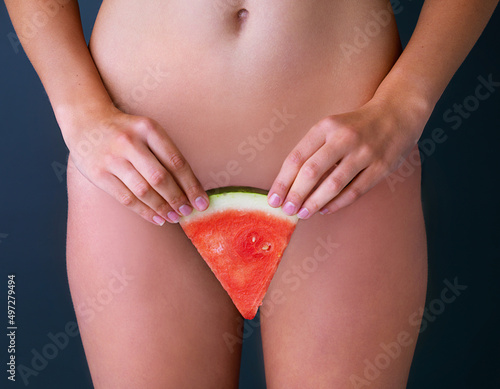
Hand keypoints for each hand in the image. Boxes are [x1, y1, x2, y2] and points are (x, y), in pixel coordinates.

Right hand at [62, 104, 208, 225]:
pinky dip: (145, 211)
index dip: (191, 185)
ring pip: (143, 191)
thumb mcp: (148, 130)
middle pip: (160, 178)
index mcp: (148, 129)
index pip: (175, 161)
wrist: (86, 121)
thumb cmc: (127, 131)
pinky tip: (157, 218)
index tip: (202, 202)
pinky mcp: (98, 173)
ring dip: (162, 208)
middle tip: (189, 212)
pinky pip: (126, 198)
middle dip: (178, 199)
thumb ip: (166, 153)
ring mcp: (112, 158)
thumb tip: (190, 187)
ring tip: (175, 217)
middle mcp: (130, 142)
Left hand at [267, 98, 426, 218]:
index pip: (296, 157)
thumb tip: (289, 184)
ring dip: (314, 203)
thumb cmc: (355, 126)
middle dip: (296, 195)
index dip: (282, 181)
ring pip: (333, 184)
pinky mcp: (380, 167)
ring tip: (303, 213)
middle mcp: (344, 138)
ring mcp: (364, 153)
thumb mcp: (331, 127)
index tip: (273, 199)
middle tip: (287, 210)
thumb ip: (312, 150)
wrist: (397, 113)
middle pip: (311, 172)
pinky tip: (325, 210)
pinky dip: (337, 204)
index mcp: (326, 126)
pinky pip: (354, 191)